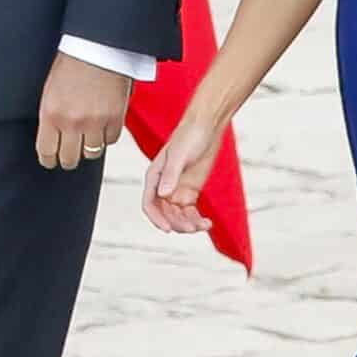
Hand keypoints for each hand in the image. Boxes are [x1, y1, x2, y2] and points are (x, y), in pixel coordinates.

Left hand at [37, 51, 131, 170]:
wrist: (96, 48)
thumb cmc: (70, 64)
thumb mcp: (50, 91)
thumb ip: (51, 116)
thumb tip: (53, 138)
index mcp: (50, 114)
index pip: (46, 152)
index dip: (48, 159)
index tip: (50, 160)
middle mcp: (71, 122)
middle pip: (70, 159)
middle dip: (68, 159)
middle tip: (69, 155)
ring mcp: (95, 122)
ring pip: (92, 153)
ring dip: (89, 148)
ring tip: (87, 140)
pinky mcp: (115, 119)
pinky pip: (111, 141)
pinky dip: (106, 137)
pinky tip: (102, 127)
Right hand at [143, 108, 226, 233]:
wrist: (207, 127)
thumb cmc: (190, 136)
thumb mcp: (179, 156)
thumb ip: (170, 175)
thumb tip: (163, 194)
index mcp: (155, 176)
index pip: (149, 203)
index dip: (156, 218)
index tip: (168, 229)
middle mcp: (163, 185)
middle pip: (165, 213)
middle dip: (177, 223)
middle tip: (193, 227)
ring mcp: (177, 189)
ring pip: (178, 216)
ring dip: (188, 224)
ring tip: (204, 225)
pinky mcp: (191, 191)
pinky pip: (190, 212)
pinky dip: (197, 220)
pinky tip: (208, 222)